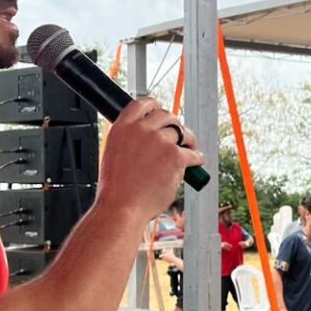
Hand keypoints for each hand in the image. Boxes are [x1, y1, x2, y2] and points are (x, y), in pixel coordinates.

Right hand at [97, 98, 204, 225]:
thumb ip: (130, 141)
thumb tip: (147, 140)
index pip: (142, 104)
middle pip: (166, 116)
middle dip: (174, 124)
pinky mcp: (176, 156)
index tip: (160, 110)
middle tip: (178, 134)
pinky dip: (197, 157)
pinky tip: (196, 161)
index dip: (155, 106)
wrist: (122, 207)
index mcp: (123, 128)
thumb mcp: (113, 154)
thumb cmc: (116, 189)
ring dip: (188, 140)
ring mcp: (160, 142)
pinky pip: (193, 152)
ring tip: (190, 148)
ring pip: (182, 133)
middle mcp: (142, 130)